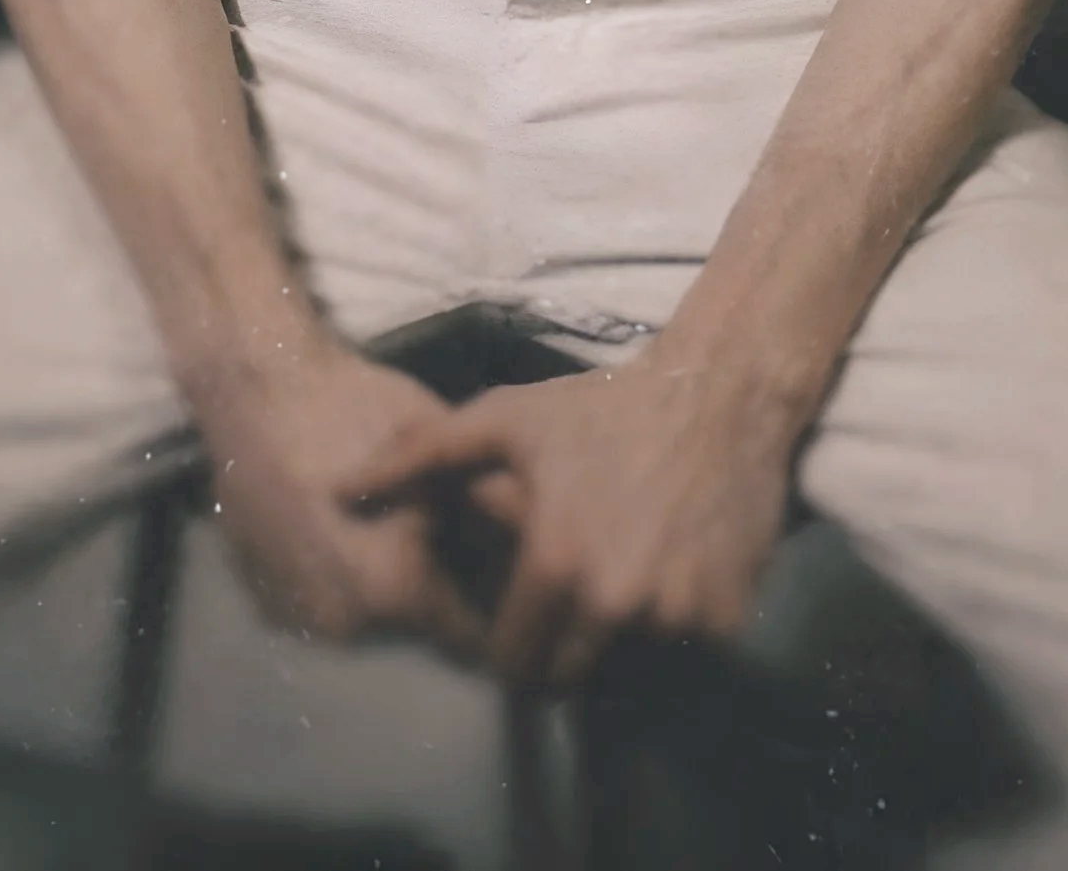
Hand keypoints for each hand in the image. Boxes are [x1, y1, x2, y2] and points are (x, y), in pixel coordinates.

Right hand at [196, 338, 491, 654]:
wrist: (259, 389)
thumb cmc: (358, 409)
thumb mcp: (440, 454)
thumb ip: (483, 512)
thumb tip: (527, 541)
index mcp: (399, 592)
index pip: (471, 640)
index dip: (495, 613)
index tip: (504, 587)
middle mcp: (349, 627)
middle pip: (416, 631)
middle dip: (435, 595)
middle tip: (442, 541)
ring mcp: (300, 619)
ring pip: (367, 621)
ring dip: (383, 590)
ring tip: (385, 529)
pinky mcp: (264, 603)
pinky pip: (322, 606)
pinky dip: (337, 580)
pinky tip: (337, 529)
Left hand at [357, 343, 796, 691]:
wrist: (718, 390)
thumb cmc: (601, 407)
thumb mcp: (504, 418)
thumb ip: (417, 458)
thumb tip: (341, 490)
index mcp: (556, 565)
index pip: (515, 663)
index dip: (511, 647)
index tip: (519, 620)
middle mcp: (615, 603)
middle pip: (571, 678)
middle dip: (562, 652)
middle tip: (567, 607)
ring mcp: (677, 615)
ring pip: (630, 668)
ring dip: (620, 642)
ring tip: (619, 583)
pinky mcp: (727, 617)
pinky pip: (687, 652)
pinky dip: (675, 629)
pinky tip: (667, 574)